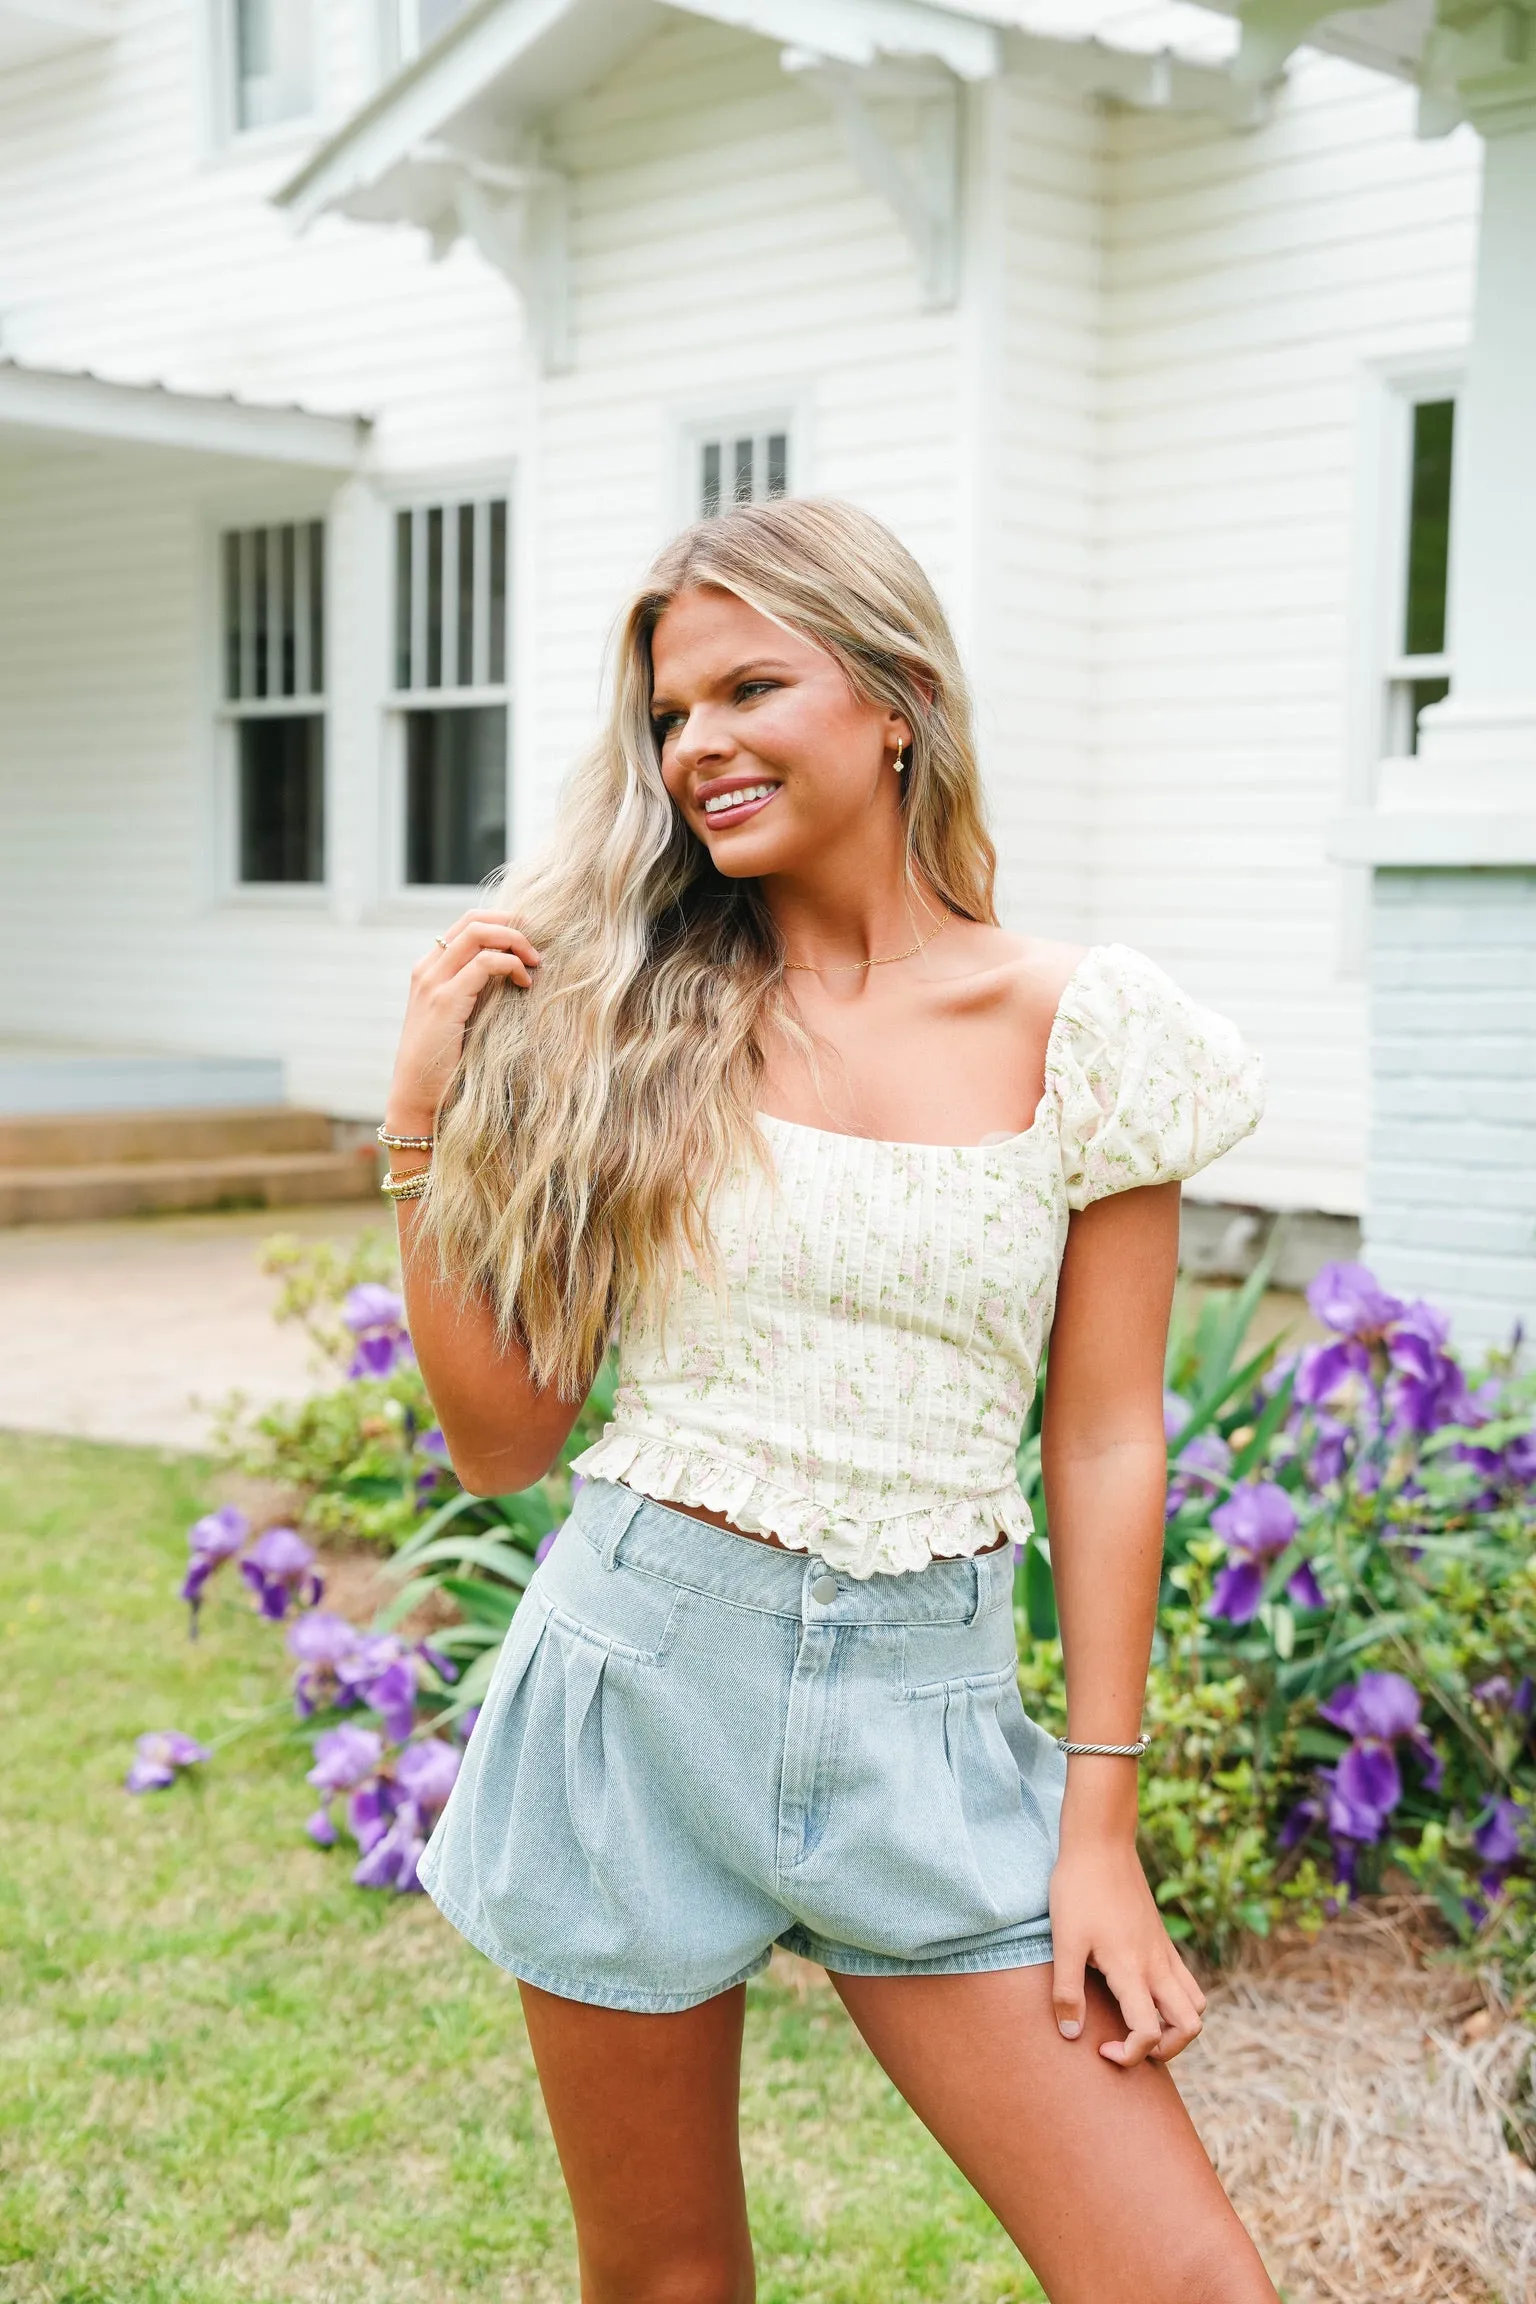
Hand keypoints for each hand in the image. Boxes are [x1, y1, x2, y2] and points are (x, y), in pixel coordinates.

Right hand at [386, 911, 540, 1134]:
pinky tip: (524, 984)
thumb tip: (514, 977)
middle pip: (474, 920)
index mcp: (429, 969)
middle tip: (537, 949)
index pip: (467, 924)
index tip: (529, 942)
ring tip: (535, 963)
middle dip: (513, 925)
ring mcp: (433, 983)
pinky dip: (511, 965)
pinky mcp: (445, 1001)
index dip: (503, 922)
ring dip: (516, 941)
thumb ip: (475, 993)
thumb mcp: (459, 1019)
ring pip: (479, 933)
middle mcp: (427, 969)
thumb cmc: (444, 1063)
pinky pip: (485, 963)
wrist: (416, 1096)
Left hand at [1048, 1835, 1204, 2067]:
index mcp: (1132, 1970)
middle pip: (1190, 2025)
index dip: (1130, 2055)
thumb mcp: (1064, 1941)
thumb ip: (1067, 1991)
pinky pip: (1185, 1979)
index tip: (1101, 2049)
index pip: (1148, 2033)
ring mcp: (1163, 1950)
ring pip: (1195, 2003)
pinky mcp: (1162, 1937)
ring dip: (1177, 2024)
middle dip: (1168, 2049)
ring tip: (1141, 2022)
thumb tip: (1071, 2035)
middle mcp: (1156, 1965)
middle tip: (1130, 2042)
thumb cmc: (1078, 1890)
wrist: (1101, 1843)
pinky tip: (1141, 1991)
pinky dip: (1176, 1999)